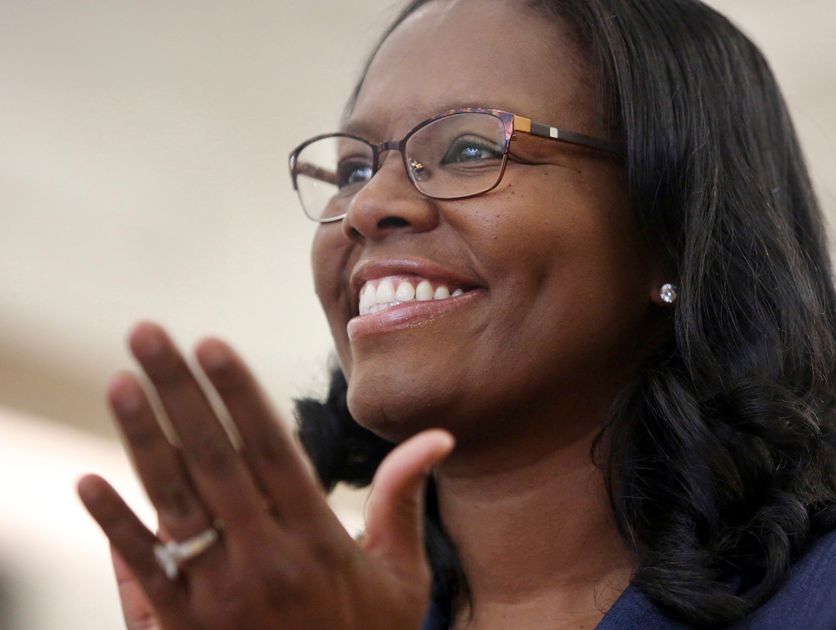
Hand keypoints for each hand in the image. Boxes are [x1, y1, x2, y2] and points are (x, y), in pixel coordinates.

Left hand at [76, 322, 453, 629]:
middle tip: (149, 333)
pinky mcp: (186, 626)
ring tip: (119, 381)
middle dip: (180, 391)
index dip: (238, 394)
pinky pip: (145, 568)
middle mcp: (265, 560)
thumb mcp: (402, 576)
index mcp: (318, 541)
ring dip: (143, 439)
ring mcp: (219, 594)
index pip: (270, 450)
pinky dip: (115, 525)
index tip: (212, 344)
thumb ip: (405, 500)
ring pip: (175, 503)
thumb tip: (438, 437)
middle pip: (215, 460)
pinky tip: (88, 481)